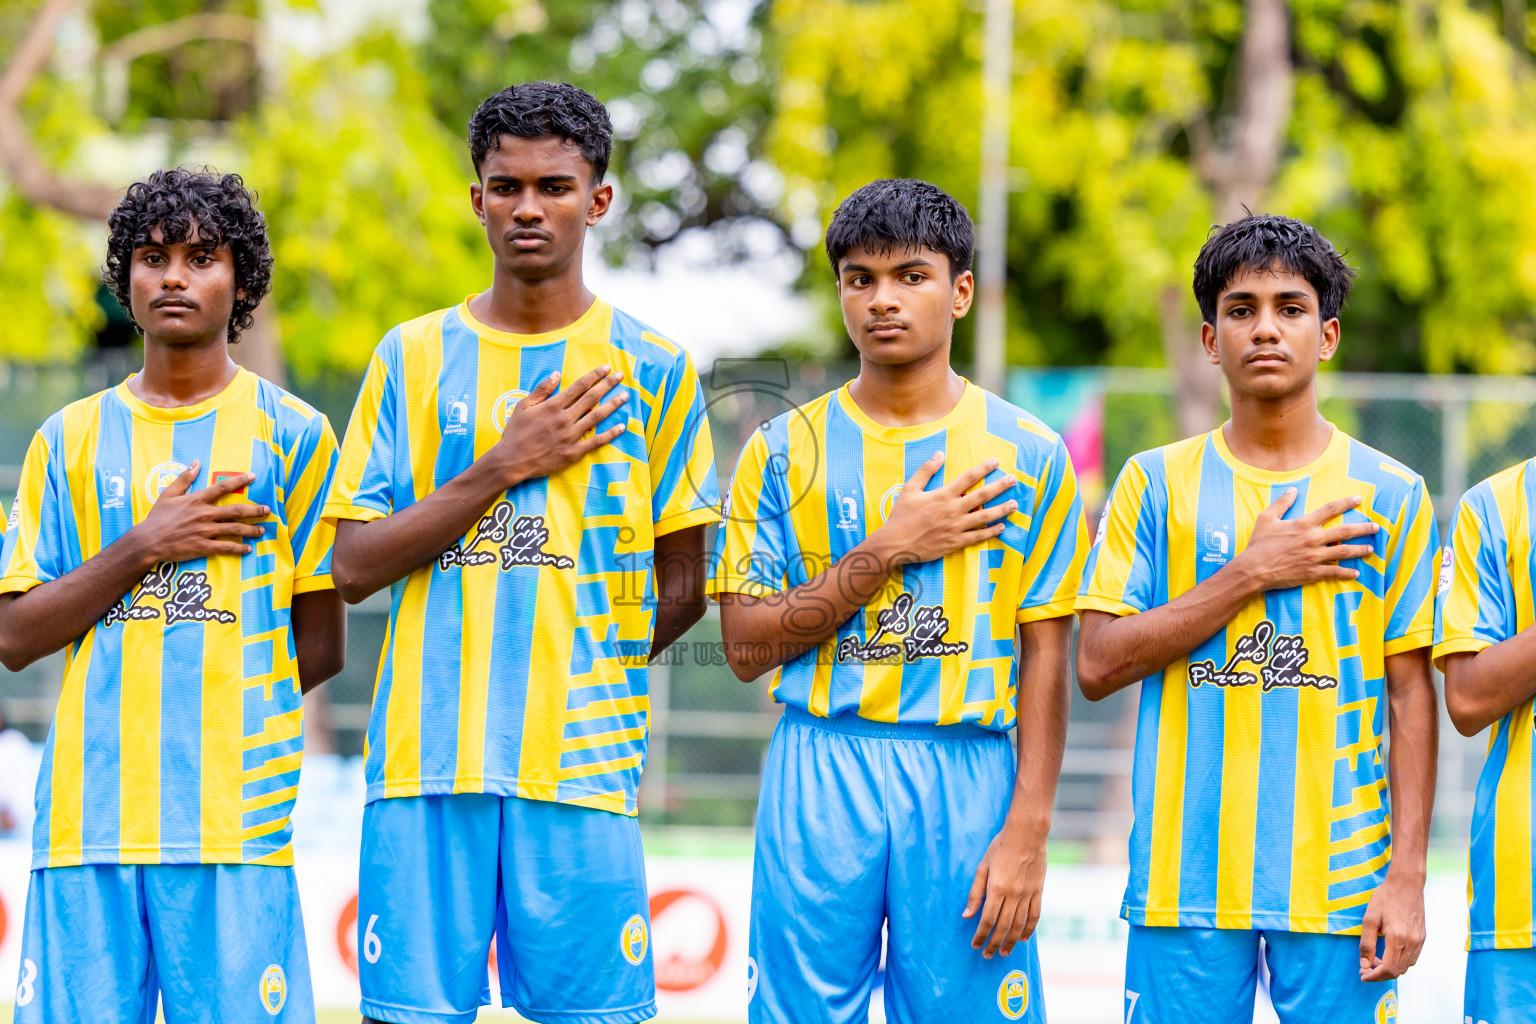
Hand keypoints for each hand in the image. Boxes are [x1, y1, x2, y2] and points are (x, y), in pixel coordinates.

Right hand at [128, 461, 267, 565]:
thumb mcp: (168, 494)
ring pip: (234, 529)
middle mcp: (204, 514)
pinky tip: (248, 549)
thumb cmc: (157, 518)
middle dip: (254, 510)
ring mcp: (205, 531)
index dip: (239, 480)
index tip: (254, 476)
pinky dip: (239, 548)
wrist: (147, 541)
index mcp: (197, 500)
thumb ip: (184, 479)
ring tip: (262, 530)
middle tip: (268, 510)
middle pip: (235, 510)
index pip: (222, 487)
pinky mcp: (203, 546)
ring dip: (251, 530)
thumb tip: (195, 463)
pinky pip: (226, 547)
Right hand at [488, 366, 628, 485]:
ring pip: (597, 417)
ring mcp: (571, 436)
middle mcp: (564, 418)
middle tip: (621, 376)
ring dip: (613, 405)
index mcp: (553, 406)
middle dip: (608, 385)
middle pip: (591, 398)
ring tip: (625, 396)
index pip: (579, 386)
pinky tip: (622, 426)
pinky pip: (596, 441)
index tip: (606, 368)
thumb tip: (556, 374)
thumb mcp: (523, 406)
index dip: (594, 375)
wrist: (512, 460)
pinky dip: (610, 434)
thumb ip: (541, 390)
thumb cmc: (515, 433)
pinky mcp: (573, 452)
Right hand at [872, 452, 1016, 567]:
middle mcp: (952, 510)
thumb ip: (926, 471)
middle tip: (1014, 480)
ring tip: (1015, 504)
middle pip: (982, 496)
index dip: (984, 468)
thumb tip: (939, 454)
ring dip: (1001, 509)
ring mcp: (955, 528)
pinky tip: (1002, 526)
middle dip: (1000, 486)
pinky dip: (991, 532)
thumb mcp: (909, 489)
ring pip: (984, 517)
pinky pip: (978, 537)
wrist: (895, 544)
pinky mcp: (955, 543)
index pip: (968, 478)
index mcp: (943, 495)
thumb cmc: (900, 516)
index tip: (996, 462)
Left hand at [962, 819, 1046, 958]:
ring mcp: (1028, 893)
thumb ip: (975, 893)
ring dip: (1010, 941)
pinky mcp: (1038, 891)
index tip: (975, 945)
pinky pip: (1034, 915)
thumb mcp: (982, 866)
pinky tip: (1022, 938)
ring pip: (1019, 925)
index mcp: (997, 888)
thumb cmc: (1000, 847)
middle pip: (1003, 926)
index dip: (981, 935)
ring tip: (1003, 952)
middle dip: (993, 943)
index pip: (987, 919)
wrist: (1027, 834)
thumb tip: (966, 915)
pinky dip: (1029, 929)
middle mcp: (1013, 894)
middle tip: (987, 955)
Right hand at [1232, 489, 1377, 590]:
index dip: (1346, 503)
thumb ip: (1281, 503)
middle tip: (1376, 527)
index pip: (1330, 509)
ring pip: (1344, 551)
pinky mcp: (1312, 572)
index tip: (1358, 499)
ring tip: (1371, 549)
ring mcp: (1314, 557)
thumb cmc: (1258, 544)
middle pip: (1345, 531)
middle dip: (1363, 528)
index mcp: (1303, 524)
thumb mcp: (1266, 518)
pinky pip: (1334, 572)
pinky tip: (1356, 574)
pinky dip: (1346, 573)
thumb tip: (1292, 490)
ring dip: (1360, 550)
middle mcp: (1313, 539)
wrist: (1253, 569)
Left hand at [1358, 868, 1425, 980]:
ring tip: (1374, 960)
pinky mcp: (1422, 937)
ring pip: (1406, 966)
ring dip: (1390, 969)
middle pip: (1397, 971)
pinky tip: (1388, 954)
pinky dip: (1399, 962)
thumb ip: (1367, 943)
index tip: (1363, 975)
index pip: (1388, 968)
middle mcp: (1412, 943)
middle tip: (1365, 969)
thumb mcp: (1369, 918)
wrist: (1406, 884)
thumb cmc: (1385, 898)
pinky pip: (1412, 958)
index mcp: (1398, 938)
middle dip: (1380, 974)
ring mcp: (1419, 941)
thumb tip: (1365, 964)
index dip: (1374, 976)